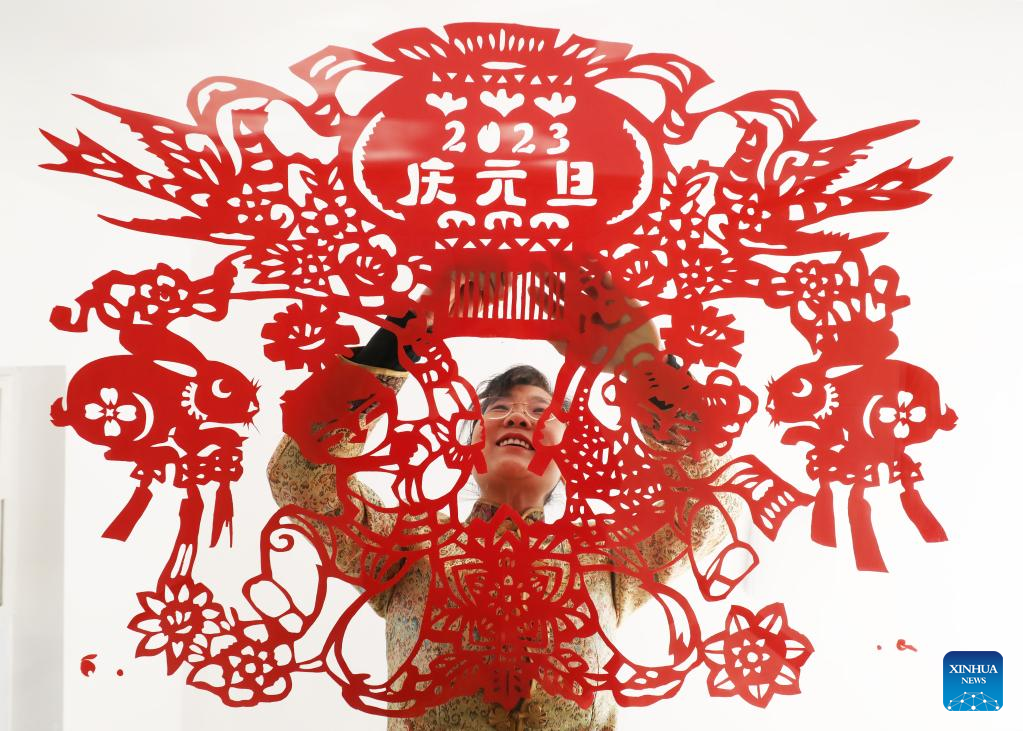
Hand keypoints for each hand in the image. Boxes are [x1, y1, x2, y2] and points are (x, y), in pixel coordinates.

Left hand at [529, 270, 659, 370]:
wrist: (638, 361)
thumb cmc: (607, 360)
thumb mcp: (580, 355)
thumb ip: (561, 344)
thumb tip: (543, 330)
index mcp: (576, 324)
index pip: (556, 309)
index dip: (543, 299)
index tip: (530, 287)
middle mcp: (586, 311)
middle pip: (567, 293)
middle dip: (554, 280)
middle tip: (540, 268)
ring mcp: (602, 304)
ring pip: (586, 285)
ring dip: (576, 272)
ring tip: (564, 260)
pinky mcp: (620, 300)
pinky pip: (611, 285)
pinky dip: (605, 276)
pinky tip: (597, 267)